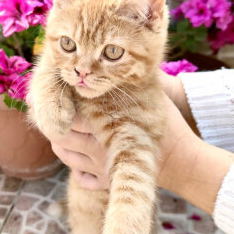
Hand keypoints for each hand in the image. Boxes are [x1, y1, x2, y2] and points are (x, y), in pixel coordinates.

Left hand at [50, 91, 233, 214]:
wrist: (183, 161)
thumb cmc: (168, 123)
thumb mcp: (153, 94)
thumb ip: (133, 76)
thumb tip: (127, 52)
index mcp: (106, 123)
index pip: (70, 113)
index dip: (58, 103)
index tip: (49, 94)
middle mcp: (98, 146)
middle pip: (62, 134)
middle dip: (53, 121)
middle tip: (51, 111)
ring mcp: (100, 166)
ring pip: (66, 155)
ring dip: (60, 141)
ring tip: (62, 129)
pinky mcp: (106, 181)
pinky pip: (80, 177)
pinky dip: (75, 167)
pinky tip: (79, 154)